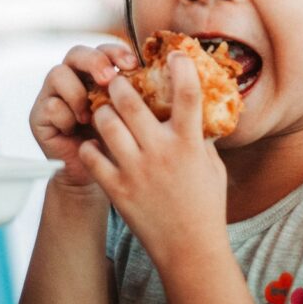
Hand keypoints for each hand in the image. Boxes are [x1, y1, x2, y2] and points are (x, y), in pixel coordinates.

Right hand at [29, 43, 137, 189]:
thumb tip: (160, 77)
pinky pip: (50, 105)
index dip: (116, 52)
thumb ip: (136, 94)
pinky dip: (66, 117)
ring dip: (77, 93)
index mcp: (96, 74)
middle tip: (109, 79)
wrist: (94, 174)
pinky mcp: (39, 115)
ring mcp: (53, 94)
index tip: (133, 65)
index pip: (103, 50)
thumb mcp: (130, 115)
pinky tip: (76, 131)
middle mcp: (73, 78)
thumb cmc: (116, 142)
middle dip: (94, 62)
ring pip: (57, 74)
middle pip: (76, 53)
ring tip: (89, 115)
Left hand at [79, 51, 228, 265]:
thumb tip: (200, 110)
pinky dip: (90, 146)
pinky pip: (91, 156)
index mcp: (189, 143)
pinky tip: (95, 145)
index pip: (187, 94)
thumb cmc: (205, 205)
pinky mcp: (117, 189)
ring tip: (104, 112)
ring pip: (105, 124)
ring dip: (102, 112)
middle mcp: (161, 152)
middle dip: (119, 84)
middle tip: (117, 81)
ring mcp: (136, 171)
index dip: (181, 67)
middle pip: (130, 102)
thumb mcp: (212, 166)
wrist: (190, 249)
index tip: (174, 53)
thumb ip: (202, 137)